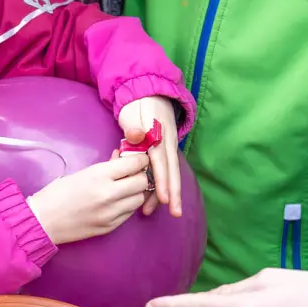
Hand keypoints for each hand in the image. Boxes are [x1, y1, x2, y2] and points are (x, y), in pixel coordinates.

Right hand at [27, 154, 152, 244]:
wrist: (43, 221)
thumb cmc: (57, 193)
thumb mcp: (82, 173)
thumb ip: (106, 166)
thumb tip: (122, 158)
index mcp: (99, 176)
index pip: (135, 164)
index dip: (140, 160)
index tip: (139, 160)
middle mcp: (109, 194)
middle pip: (142, 182)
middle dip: (140, 176)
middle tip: (132, 174)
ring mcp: (111, 213)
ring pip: (139, 199)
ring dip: (135, 192)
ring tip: (125, 189)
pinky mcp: (110, 227)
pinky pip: (129, 213)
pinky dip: (127, 206)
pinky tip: (117, 202)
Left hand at [117, 96, 182, 217]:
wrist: (150, 93)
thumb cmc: (138, 105)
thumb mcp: (133, 112)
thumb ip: (134, 126)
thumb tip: (137, 136)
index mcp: (158, 134)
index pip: (160, 161)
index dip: (161, 180)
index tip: (162, 198)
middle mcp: (167, 143)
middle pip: (172, 171)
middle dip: (173, 193)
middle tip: (175, 213)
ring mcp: (168, 147)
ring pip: (171, 173)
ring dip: (168, 192)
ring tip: (164, 211)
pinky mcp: (166, 150)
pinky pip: (167, 170)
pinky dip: (163, 184)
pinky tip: (158, 198)